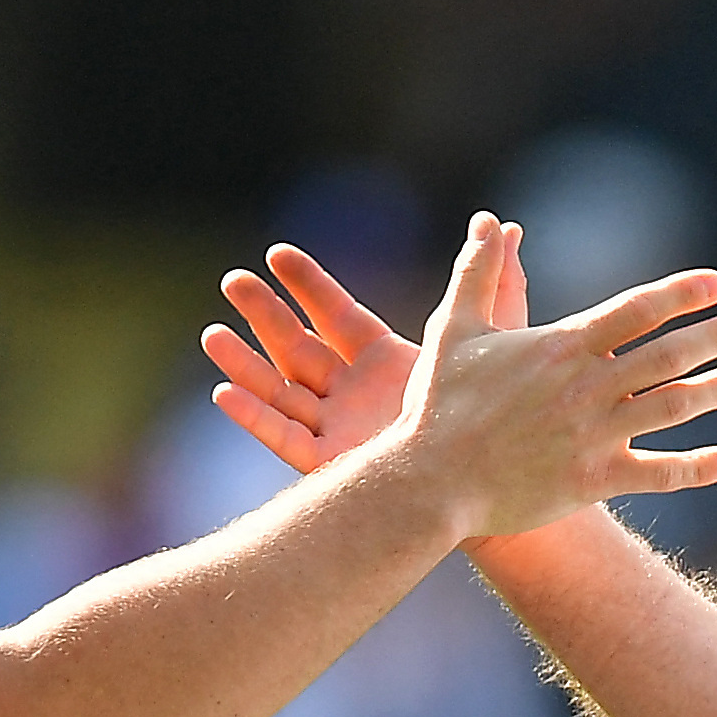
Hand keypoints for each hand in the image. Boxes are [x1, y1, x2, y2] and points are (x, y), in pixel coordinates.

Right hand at [202, 238, 478, 471]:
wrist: (489, 488)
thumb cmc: (496, 420)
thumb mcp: (494, 346)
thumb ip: (496, 285)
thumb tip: (505, 228)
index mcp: (385, 360)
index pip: (337, 313)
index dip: (308, 284)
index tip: (278, 253)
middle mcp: (356, 392)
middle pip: (298, 346)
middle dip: (264, 314)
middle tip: (233, 281)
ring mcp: (341, 429)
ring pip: (281, 391)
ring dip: (245, 364)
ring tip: (211, 335)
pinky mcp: (332, 466)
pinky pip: (284, 439)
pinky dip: (254, 417)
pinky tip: (224, 392)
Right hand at [207, 215, 716, 531]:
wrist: (428, 482)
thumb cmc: (439, 405)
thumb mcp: (455, 330)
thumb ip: (478, 274)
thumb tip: (487, 222)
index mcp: (562, 346)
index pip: (635, 310)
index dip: (680, 294)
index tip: (716, 285)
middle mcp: (587, 387)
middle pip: (668, 353)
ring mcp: (594, 435)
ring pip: (674, 406)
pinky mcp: (593, 482)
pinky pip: (658, 473)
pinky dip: (698, 466)